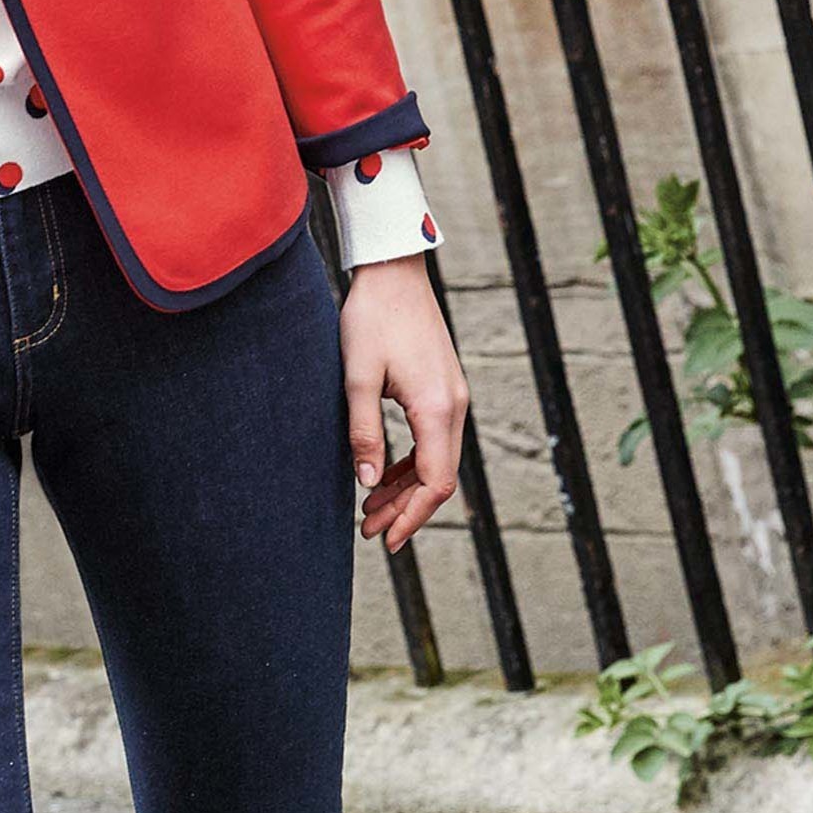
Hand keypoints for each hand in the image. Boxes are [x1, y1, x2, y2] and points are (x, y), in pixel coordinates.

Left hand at [339, 254, 467, 554]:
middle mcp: (455, 406)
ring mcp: (452, 396)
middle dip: (406, 509)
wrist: (393, 271)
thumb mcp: (357, 377)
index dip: (412, 516)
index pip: (436, 482)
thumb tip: (368, 483)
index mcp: (438, 408)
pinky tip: (384, 473)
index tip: (386, 540)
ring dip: (406, 487)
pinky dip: (411, 462)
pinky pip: (433, 439)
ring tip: (371, 510)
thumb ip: (364, 432)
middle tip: (369, 532)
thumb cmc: (371, 318)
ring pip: (437, 459)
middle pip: (439, 476)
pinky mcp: (442, 387)